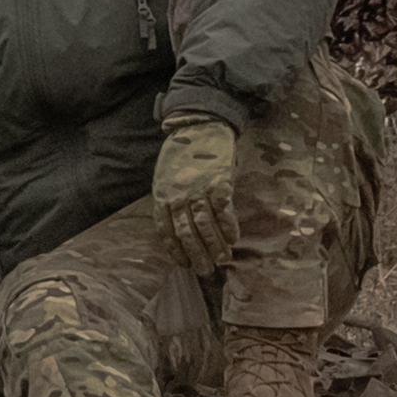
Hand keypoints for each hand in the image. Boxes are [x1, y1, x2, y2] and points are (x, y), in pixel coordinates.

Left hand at [146, 112, 240, 279]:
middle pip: (186, 233)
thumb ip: (170, 202)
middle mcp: (178, 195)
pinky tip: (233, 239)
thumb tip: (181, 230)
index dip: (176, 251)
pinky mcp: (219, 181)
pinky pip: (223, 211)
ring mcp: (198, 188)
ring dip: (215, 246)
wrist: (200, 125)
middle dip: (197, 255)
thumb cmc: (182, 154)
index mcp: (162, 196)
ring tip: (222, 259)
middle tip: (206, 271)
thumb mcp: (166, 178)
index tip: (185, 265)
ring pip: (206, 226)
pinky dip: (229, 227)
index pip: (166, 232)